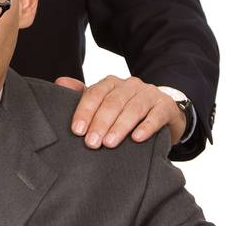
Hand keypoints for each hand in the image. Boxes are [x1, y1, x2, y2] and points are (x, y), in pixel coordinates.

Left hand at [55, 75, 186, 147]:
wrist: (162, 113)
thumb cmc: (126, 110)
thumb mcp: (104, 102)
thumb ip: (83, 94)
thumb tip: (59, 82)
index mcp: (111, 83)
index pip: (95, 94)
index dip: (85, 112)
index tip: (77, 131)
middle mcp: (130, 85)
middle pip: (113, 102)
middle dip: (101, 123)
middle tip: (92, 143)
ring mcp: (149, 94)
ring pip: (133, 109)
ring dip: (120, 127)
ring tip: (109, 143)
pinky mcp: (166, 106)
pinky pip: (156, 116)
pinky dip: (146, 127)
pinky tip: (137, 138)